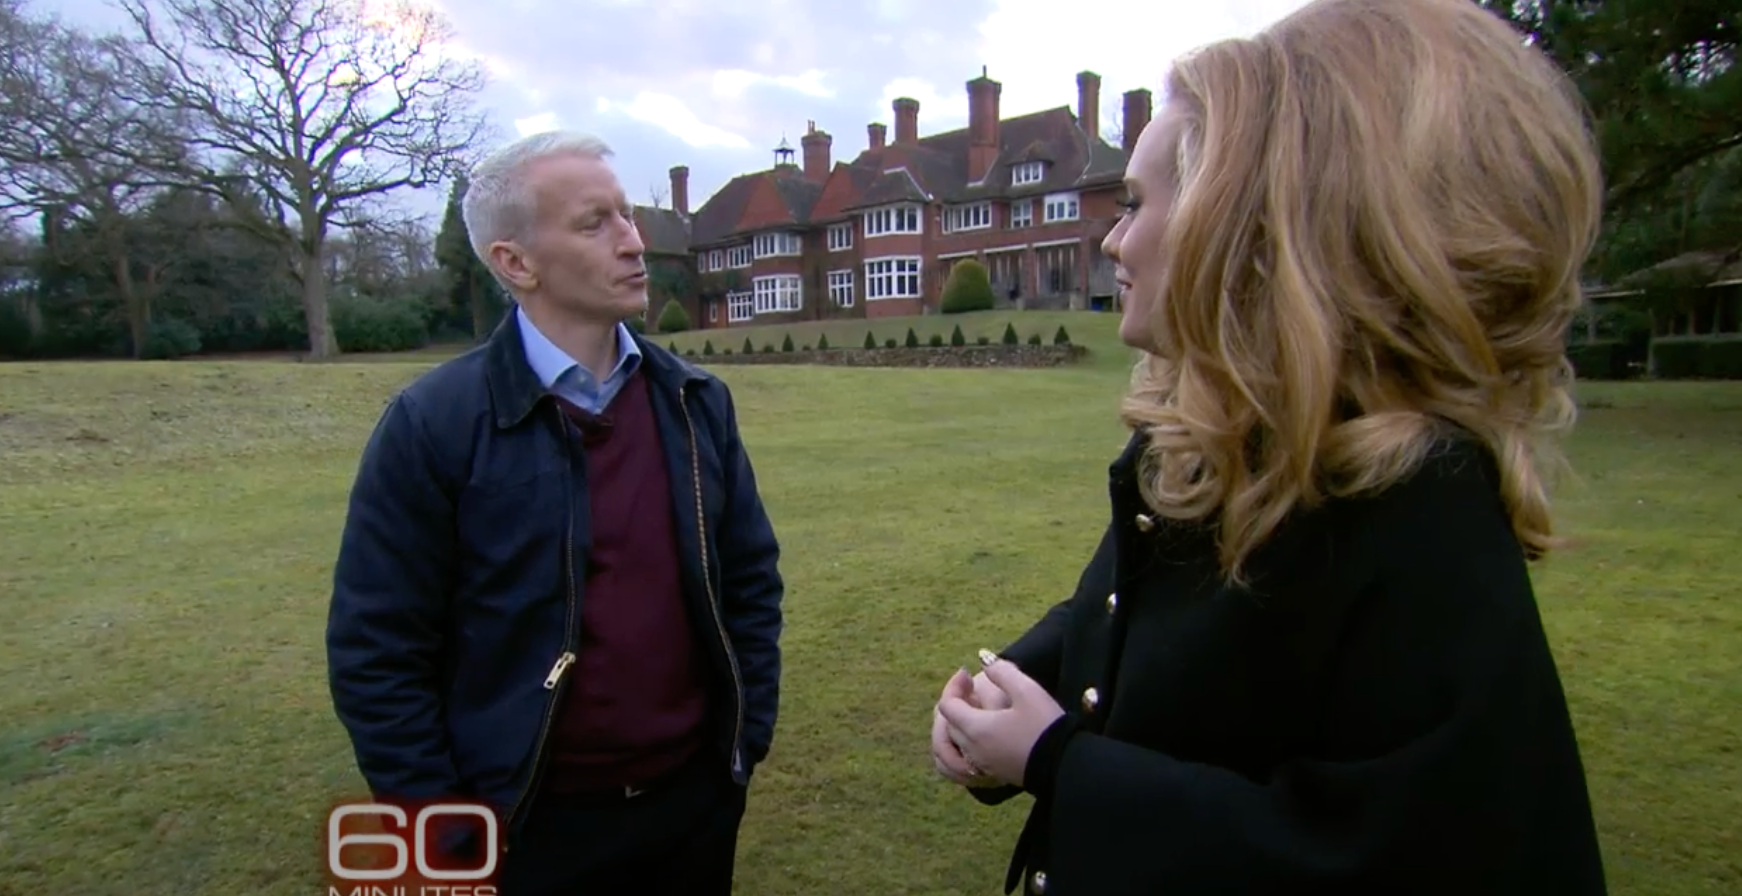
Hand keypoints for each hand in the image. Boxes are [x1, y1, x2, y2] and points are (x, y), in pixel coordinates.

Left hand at [935, 654, 1063, 788]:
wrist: (1065, 765)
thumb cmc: (1045, 726)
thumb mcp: (1027, 690)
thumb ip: (1002, 671)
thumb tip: (984, 659)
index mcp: (976, 728)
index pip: (947, 705)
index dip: (954, 685)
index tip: (969, 674)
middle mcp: (973, 749)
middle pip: (949, 724)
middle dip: (955, 703)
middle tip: (972, 688)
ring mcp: (982, 765)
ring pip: (955, 743)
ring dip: (958, 725)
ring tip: (976, 710)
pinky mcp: (993, 774)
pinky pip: (965, 759)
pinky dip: (966, 743)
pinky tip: (983, 733)